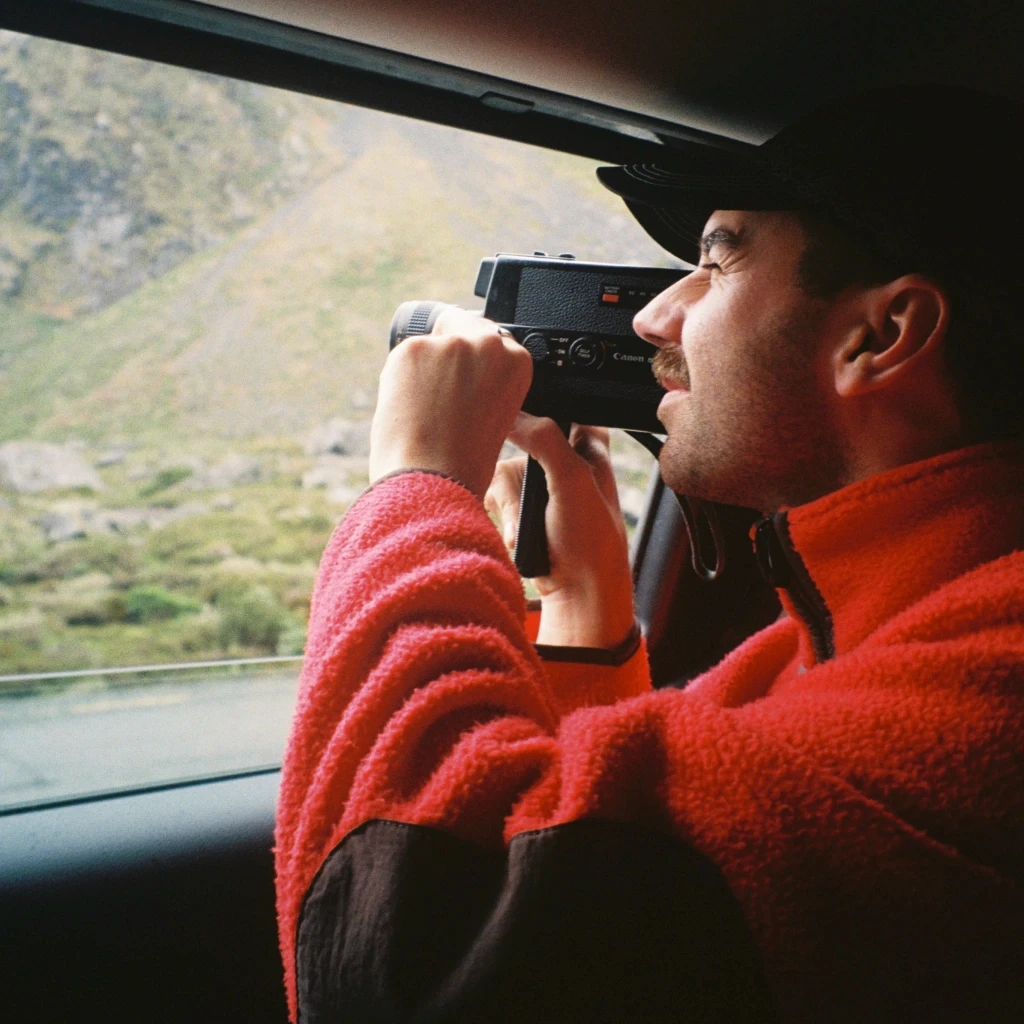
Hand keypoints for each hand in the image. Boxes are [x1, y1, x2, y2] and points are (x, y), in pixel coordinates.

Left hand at [369, 308, 533, 498]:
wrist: (435, 479)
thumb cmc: (464, 462)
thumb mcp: (496, 413)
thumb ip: (485, 380)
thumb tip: (459, 365)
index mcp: (517, 361)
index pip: (490, 340)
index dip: (472, 364)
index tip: (464, 385)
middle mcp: (489, 344)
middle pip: (459, 330)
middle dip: (448, 357)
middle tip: (441, 401)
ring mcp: (450, 343)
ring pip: (429, 346)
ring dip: (423, 369)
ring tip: (425, 411)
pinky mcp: (413, 349)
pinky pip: (404, 357)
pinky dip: (400, 379)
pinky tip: (408, 407)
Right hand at [486, 413, 634, 649]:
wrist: (577, 592)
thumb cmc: (592, 540)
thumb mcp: (572, 479)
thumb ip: (543, 438)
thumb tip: (512, 414)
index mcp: (588, 442)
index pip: (558, 402)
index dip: (537, 407)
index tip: (519, 417)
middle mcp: (563, 457)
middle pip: (518, 437)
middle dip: (518, 471)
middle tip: (532, 489)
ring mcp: (540, 483)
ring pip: (502, 469)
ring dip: (511, 503)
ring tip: (530, 526)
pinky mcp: (521, 506)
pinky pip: (495, 496)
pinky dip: (505, 517)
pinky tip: (522, 535)